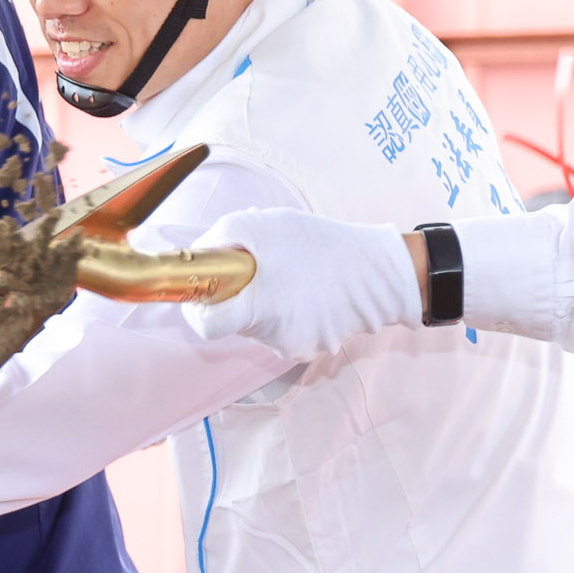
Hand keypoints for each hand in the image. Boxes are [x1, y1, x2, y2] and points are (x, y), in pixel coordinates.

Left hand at [176, 208, 420, 362]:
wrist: (375, 272)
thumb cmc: (317, 244)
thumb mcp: (261, 224)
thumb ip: (221, 239)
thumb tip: (197, 256)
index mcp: (257, 307)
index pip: (206, 325)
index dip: (198, 308)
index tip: (203, 291)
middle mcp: (272, 335)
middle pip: (234, 321)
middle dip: (237, 297)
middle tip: (256, 270)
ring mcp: (293, 345)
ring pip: (260, 326)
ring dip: (265, 304)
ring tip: (291, 276)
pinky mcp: (311, 348)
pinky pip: (285, 330)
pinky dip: (289, 312)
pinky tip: (308, 293)